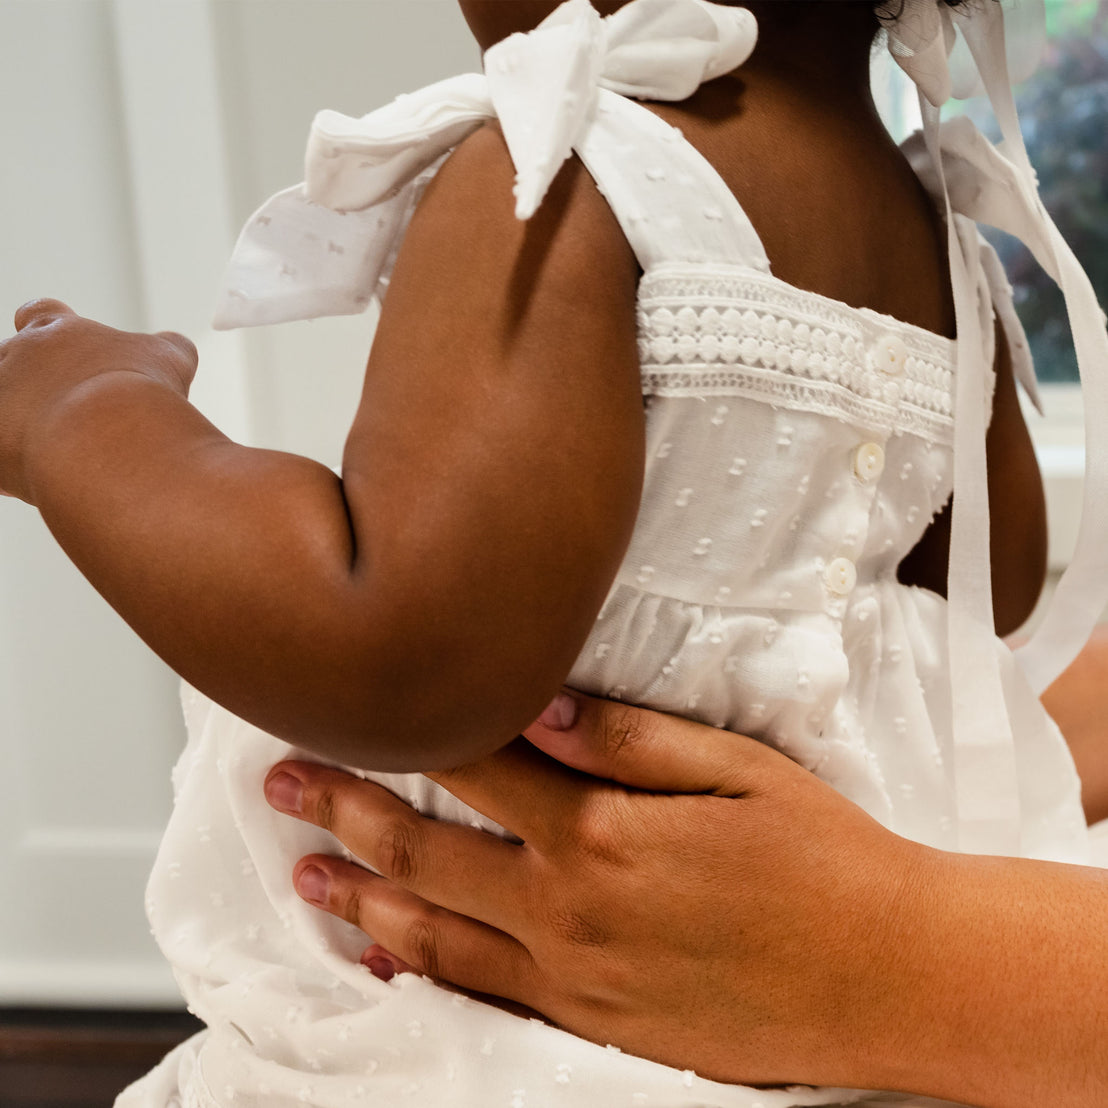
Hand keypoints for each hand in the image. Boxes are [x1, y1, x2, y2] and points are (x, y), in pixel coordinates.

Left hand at [0, 299, 196, 501]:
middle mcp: (17, 356)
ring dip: (26, 427)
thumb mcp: (170, 359)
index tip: (69, 356)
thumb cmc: (138, 393)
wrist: (110, 439)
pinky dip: (17, 469)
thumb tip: (177, 349)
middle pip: (16, 365)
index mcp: (58, 330)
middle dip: (41, 389)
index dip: (52, 333)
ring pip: (5, 411)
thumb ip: (170, 348)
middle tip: (81, 418)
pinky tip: (51, 478)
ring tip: (69, 453)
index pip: (42, 313)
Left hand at [264, 692, 930, 1088]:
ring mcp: (575, 975)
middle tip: (281, 785)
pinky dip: (421, 973)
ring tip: (303, 870)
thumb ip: (628, 737)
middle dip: (345, 810)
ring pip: (435, 931)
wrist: (889, 976)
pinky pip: (484, 997)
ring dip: (360, 894)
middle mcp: (571, 908)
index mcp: (602, 831)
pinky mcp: (594, 1025)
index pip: (476, 764)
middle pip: (428, 848)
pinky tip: (382, 957)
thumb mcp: (737, 770)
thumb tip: (536, 702)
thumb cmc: (824, 858)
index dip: (402, 732)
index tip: (346, 710)